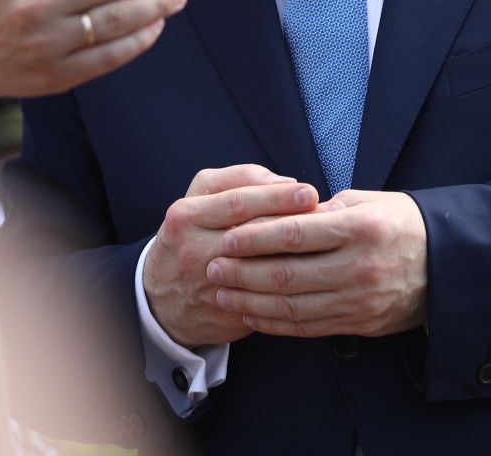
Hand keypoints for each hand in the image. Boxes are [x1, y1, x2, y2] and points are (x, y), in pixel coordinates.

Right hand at [144, 165, 319, 347]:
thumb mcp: (200, 197)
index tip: (309, 192)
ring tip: (329, 244)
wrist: (161, 298)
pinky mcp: (226, 312)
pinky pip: (266, 298)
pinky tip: (316, 275)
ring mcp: (210, 285)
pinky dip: (293, 286)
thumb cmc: (191, 235)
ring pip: (263, 269)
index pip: (238, 202)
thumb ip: (238, 179)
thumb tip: (283, 180)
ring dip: (299, 256)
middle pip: (253, 235)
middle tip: (328, 216)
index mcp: (187, 216)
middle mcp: (195, 250)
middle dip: (294, 224)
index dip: (277, 197)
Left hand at [207, 189, 428, 338]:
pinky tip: (252, 314)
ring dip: (250, 301)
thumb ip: (325, 209)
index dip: (255, 237)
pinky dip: (275, 322)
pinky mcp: (359, 323)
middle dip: (242, 273)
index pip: (295, 234)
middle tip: (211, 267)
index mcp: (360, 229)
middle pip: (286, 275)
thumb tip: (279, 215)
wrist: (448, 266)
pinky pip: (308, 327)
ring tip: (222, 292)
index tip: (227, 237)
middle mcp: (359, 267)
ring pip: (292, 306)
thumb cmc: (403, 223)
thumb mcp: (371, 202)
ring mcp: (359, 300)